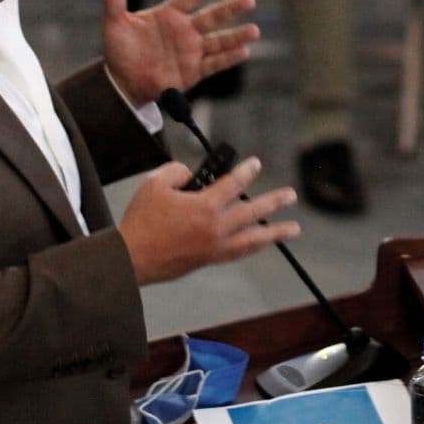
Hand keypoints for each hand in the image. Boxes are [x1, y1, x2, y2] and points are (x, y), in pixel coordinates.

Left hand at [97, 0, 259, 104]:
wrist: (123, 84)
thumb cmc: (119, 51)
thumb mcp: (114, 23)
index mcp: (168, 15)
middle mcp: (185, 31)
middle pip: (212, 17)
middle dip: (230, 9)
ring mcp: (191, 51)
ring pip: (219, 40)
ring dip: (236, 36)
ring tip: (254, 30)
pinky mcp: (194, 71)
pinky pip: (215, 63)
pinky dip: (229, 58)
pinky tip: (244, 52)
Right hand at [117, 158, 300, 284]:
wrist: (131, 259)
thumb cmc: (141, 222)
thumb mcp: (155, 184)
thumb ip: (177, 172)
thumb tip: (190, 175)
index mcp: (205, 206)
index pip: (233, 184)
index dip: (247, 171)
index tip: (256, 164)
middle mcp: (216, 228)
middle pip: (253, 212)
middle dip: (274, 202)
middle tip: (291, 195)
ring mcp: (215, 247)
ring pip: (253, 239)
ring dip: (274, 232)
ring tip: (292, 229)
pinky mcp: (208, 260)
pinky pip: (239, 252)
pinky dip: (253, 246)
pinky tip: (260, 243)